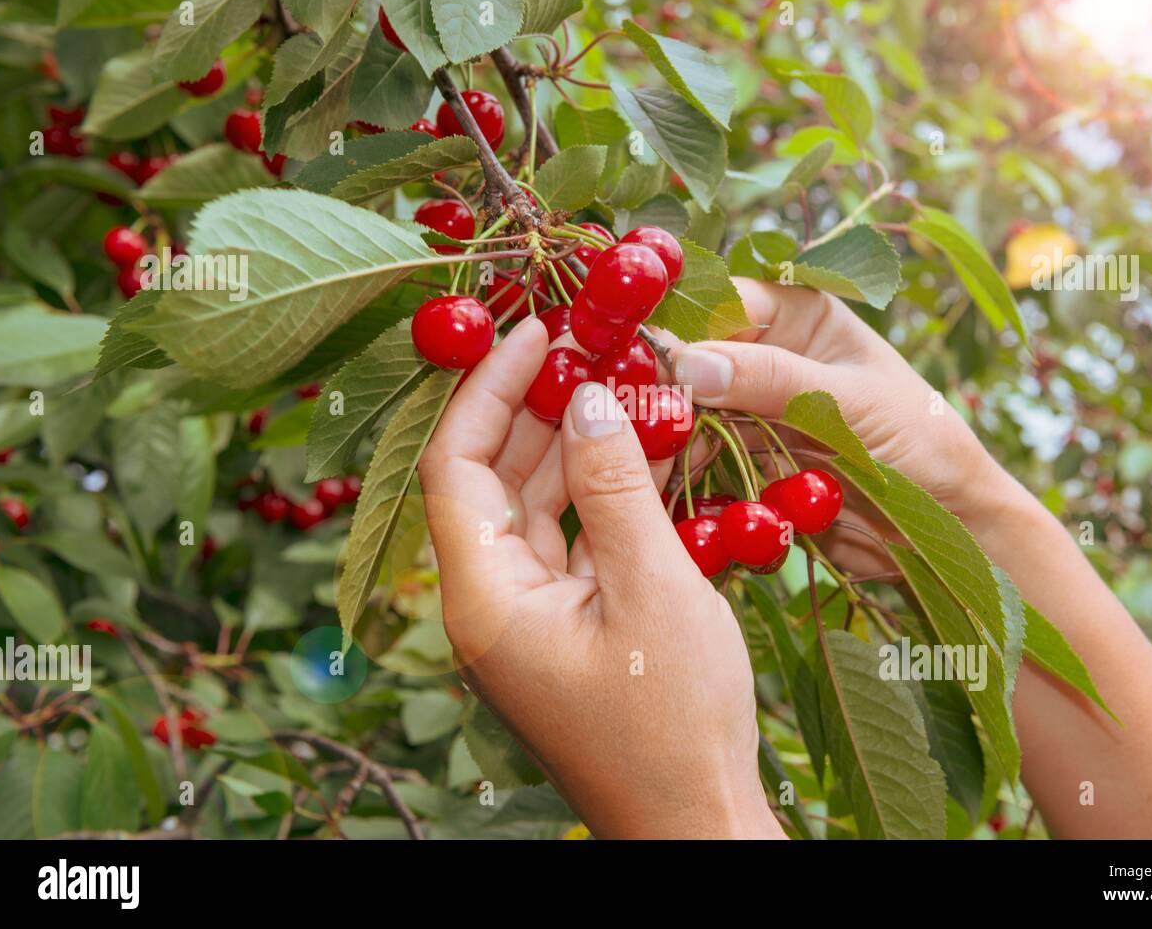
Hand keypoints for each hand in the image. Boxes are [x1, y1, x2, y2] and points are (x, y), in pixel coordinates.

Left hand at [419, 317, 782, 838]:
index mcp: (483, 596)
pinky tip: (644, 447)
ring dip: (577, 444)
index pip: (454, 464)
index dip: (487, 389)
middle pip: (493, 477)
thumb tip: (589, 397)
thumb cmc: (673, 720)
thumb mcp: (650, 588)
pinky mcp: (567, 623)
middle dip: (540, 405)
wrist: (697, 820)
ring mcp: (528, 614)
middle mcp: (491, 600)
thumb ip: (615, 486)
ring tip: (623, 378)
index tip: (534, 330)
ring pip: (537, 503)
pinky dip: (603, 492)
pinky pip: (572, 537)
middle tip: (591, 342)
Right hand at [670, 278, 1012, 577]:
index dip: (677, 325)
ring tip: (643, 459)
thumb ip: (770, 379)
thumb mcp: (848, 403)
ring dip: (670, 437)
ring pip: (691, 416)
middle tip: (629, 414)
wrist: (950, 525)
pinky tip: (667, 487)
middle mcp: (770, 358)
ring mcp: (756, 413)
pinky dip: (689, 475)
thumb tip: (687, 361)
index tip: (637, 353)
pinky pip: (706, 462)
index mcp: (799, 318)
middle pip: (695, 363)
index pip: (720, 305)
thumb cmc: (922, 441)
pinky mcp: (751, 463)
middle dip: (664, 388)